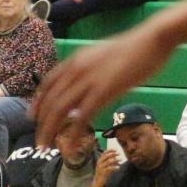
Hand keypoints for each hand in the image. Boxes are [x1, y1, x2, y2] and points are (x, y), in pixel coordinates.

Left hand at [36, 24, 180, 143]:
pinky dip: (73, 133)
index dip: (38, 102)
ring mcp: (88, 80)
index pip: (48, 83)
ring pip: (60, 110)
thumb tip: (84, 88)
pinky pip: (82, 116)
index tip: (33, 116)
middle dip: (41, 123)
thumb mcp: (102, 56)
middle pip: (50, 100)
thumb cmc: (134, 48)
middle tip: (39, 140)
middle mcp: (76, 70)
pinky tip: (70, 145)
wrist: (152, 39)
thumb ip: (90, 70)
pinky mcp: (103, 91)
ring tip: (45, 146)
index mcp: (75, 60)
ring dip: (49, 130)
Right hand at [92, 148, 120, 186]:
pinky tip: (119, 167)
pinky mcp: (103, 172)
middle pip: (106, 156)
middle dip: (113, 154)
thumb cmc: (103, 173)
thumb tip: (118, 158)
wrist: (98, 181)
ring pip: (108, 162)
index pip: (104, 153)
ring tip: (121, 159)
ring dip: (115, 160)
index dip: (109, 151)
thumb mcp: (106, 166)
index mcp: (99, 160)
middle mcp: (99, 163)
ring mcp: (100, 167)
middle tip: (119, 153)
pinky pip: (109, 168)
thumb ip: (111, 162)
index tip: (115, 149)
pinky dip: (114, 167)